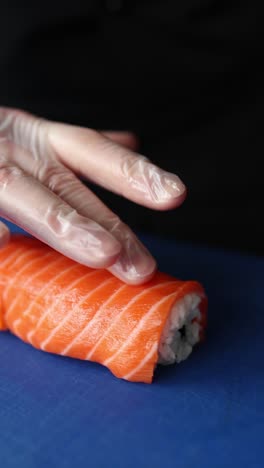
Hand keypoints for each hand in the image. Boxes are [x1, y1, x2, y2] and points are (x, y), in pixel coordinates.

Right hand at [0, 107, 185, 283]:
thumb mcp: (35, 138)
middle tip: (138, 261)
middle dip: (102, 222)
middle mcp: (13, 151)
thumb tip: (130, 141)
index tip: (174, 195)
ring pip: (24, 196)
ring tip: (104, 255)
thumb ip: (80, 149)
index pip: (91, 151)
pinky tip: (4, 245)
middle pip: (62, 186)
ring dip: (65, 227)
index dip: (130, 171)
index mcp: (35, 139)